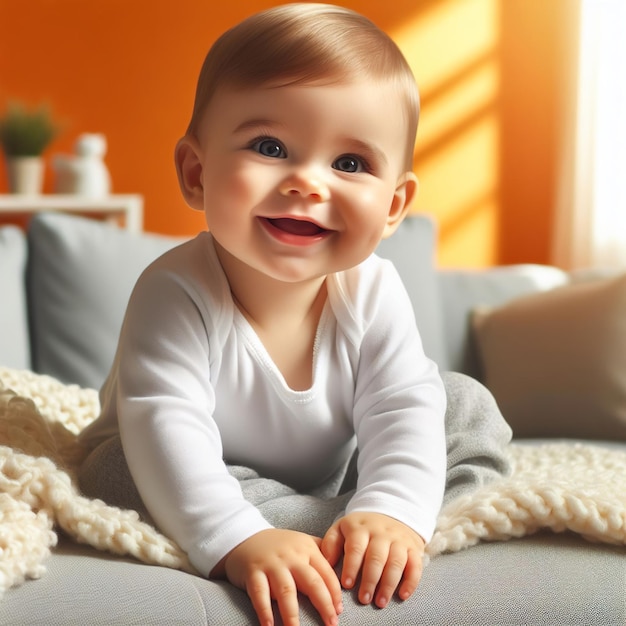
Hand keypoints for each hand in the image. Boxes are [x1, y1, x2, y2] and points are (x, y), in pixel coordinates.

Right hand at [218, 528, 342, 625]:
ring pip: (286, 591)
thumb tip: (343, 572)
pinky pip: (259, 594)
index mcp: (307, 549)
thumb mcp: (302, 542)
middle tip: (331, 623)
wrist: (245, 536)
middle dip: (323, 604)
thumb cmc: (279, 545)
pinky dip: (264, 611)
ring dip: (293, 615)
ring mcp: (271, 564)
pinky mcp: (253, 572)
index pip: (326, 572)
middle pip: (311, 582)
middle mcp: (291, 556)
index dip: (334, 593)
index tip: (338, 611)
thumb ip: (322, 552)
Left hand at [321, 511, 424, 608]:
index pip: (356, 546)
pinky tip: (403, 595)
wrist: (391, 513)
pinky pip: (415, 565)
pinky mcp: (413, 548)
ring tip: (380, 602)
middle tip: (363, 599)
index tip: (346, 585)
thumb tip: (326, 563)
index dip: (351, 566)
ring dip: (388, 584)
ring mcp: (399, 539)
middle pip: (376, 556)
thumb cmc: (361, 528)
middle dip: (370, 580)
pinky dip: (411, 581)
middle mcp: (381, 532)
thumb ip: (331, 543)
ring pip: (396, 562)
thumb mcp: (342, 528)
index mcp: (360, 527)